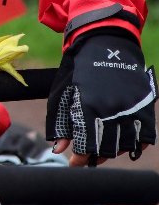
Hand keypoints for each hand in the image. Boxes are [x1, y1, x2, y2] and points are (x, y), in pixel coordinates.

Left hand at [47, 29, 156, 165]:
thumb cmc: (80, 67)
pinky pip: (145, 135)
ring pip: (126, 145)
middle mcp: (111, 110)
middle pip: (107, 149)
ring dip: (114, 151)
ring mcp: (130, 108)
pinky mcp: (144, 105)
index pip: (85, 146)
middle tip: (89, 156)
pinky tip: (126, 143)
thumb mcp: (63, 93)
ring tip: (105, 148)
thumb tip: (59, 150)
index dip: (79, 159)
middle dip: (95, 156)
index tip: (75, 163)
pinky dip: (137, 144)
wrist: (105, 41)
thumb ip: (60, 123)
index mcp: (88, 107)